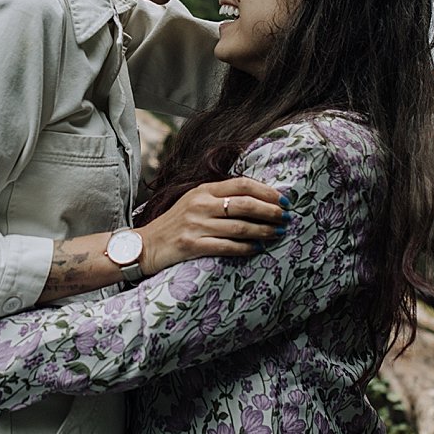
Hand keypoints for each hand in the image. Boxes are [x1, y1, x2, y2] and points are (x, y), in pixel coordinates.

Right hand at [139, 177, 288, 275]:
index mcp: (203, 190)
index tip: (283, 199)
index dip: (266, 191)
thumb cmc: (175, 224)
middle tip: (287, 216)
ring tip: (278, 233)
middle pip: (245, 204)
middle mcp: (200, 204)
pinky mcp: (192, 245)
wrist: (146, 244)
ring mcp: (196, 225)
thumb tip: (255, 199)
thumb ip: (218, 197)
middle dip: (270, 211)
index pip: (241, 184)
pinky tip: (258, 249)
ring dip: (264, 230)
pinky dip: (246, 248)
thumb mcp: (194, 202)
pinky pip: (227, 246)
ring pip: (239, 226)